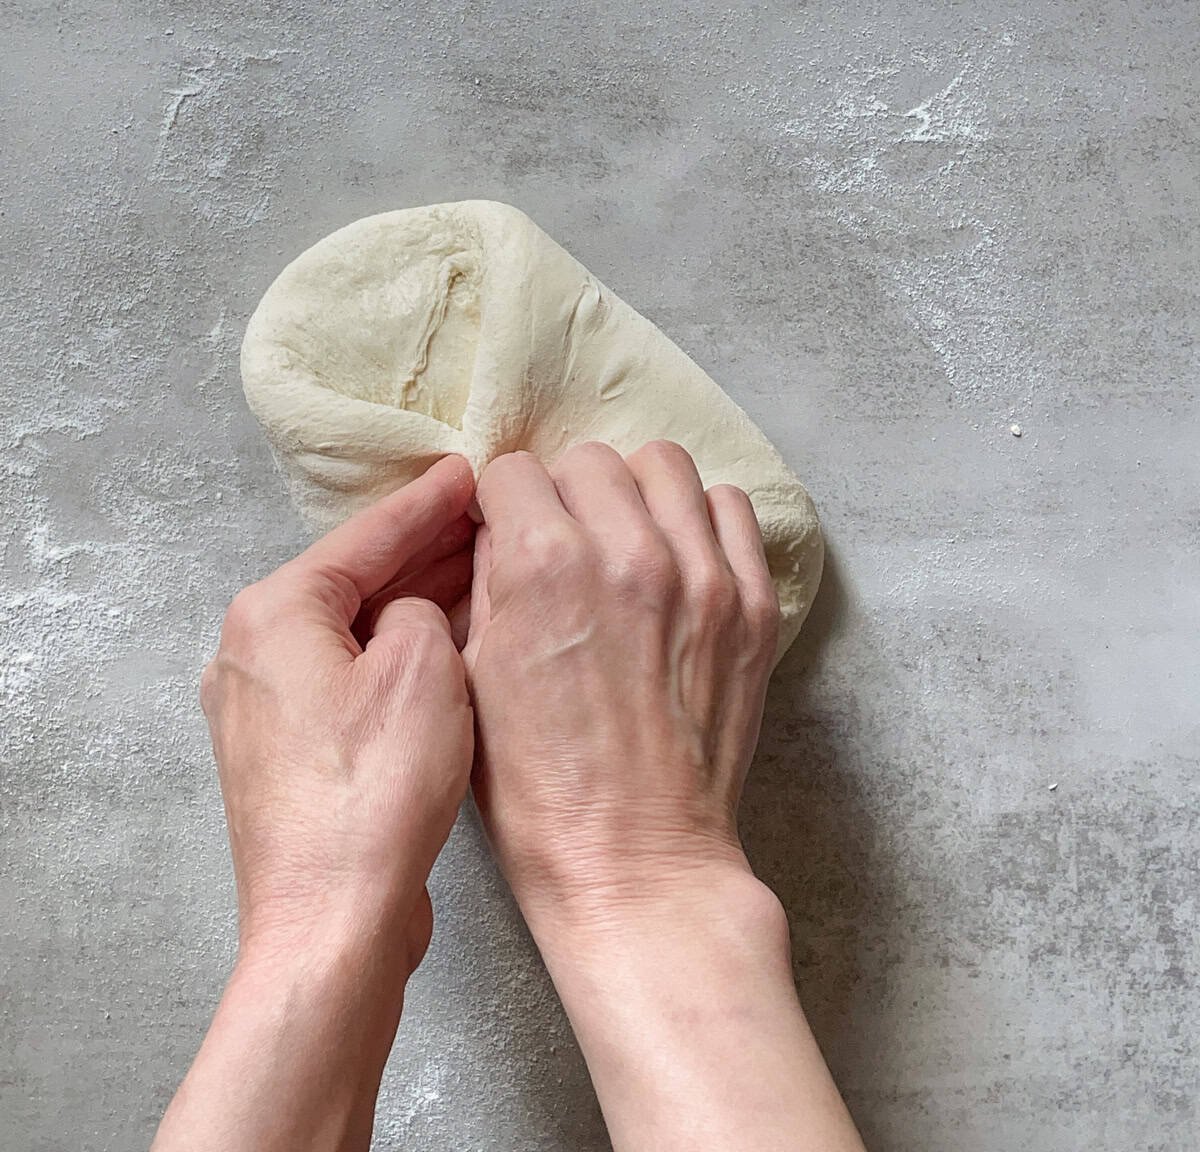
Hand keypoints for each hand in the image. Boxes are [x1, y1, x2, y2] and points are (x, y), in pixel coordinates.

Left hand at [201, 453, 476, 975]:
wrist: (332, 924)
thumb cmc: (375, 795)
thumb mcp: (424, 668)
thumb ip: (422, 610)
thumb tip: (413, 616)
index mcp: (274, 614)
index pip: (366, 536)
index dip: (428, 502)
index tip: (468, 471)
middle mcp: (251, 653)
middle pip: (352, 580)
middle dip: (422, 552)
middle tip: (485, 518)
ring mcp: (262, 710)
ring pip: (352, 633)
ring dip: (412, 608)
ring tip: (478, 574)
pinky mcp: (286, 758)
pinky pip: (347, 682)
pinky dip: (394, 661)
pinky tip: (444, 655)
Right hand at [463, 439, 780, 922]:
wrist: (636, 863)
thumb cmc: (539, 790)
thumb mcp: (471, 677)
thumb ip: (487, 580)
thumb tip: (501, 526)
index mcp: (543, 566)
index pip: (515, 471)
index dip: (501, 505)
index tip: (507, 532)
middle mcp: (627, 553)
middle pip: (588, 459)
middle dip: (563, 494)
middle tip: (562, 543)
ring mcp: (701, 576)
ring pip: (663, 467)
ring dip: (632, 495)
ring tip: (623, 542)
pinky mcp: (751, 606)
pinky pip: (730, 510)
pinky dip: (699, 522)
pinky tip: (677, 561)